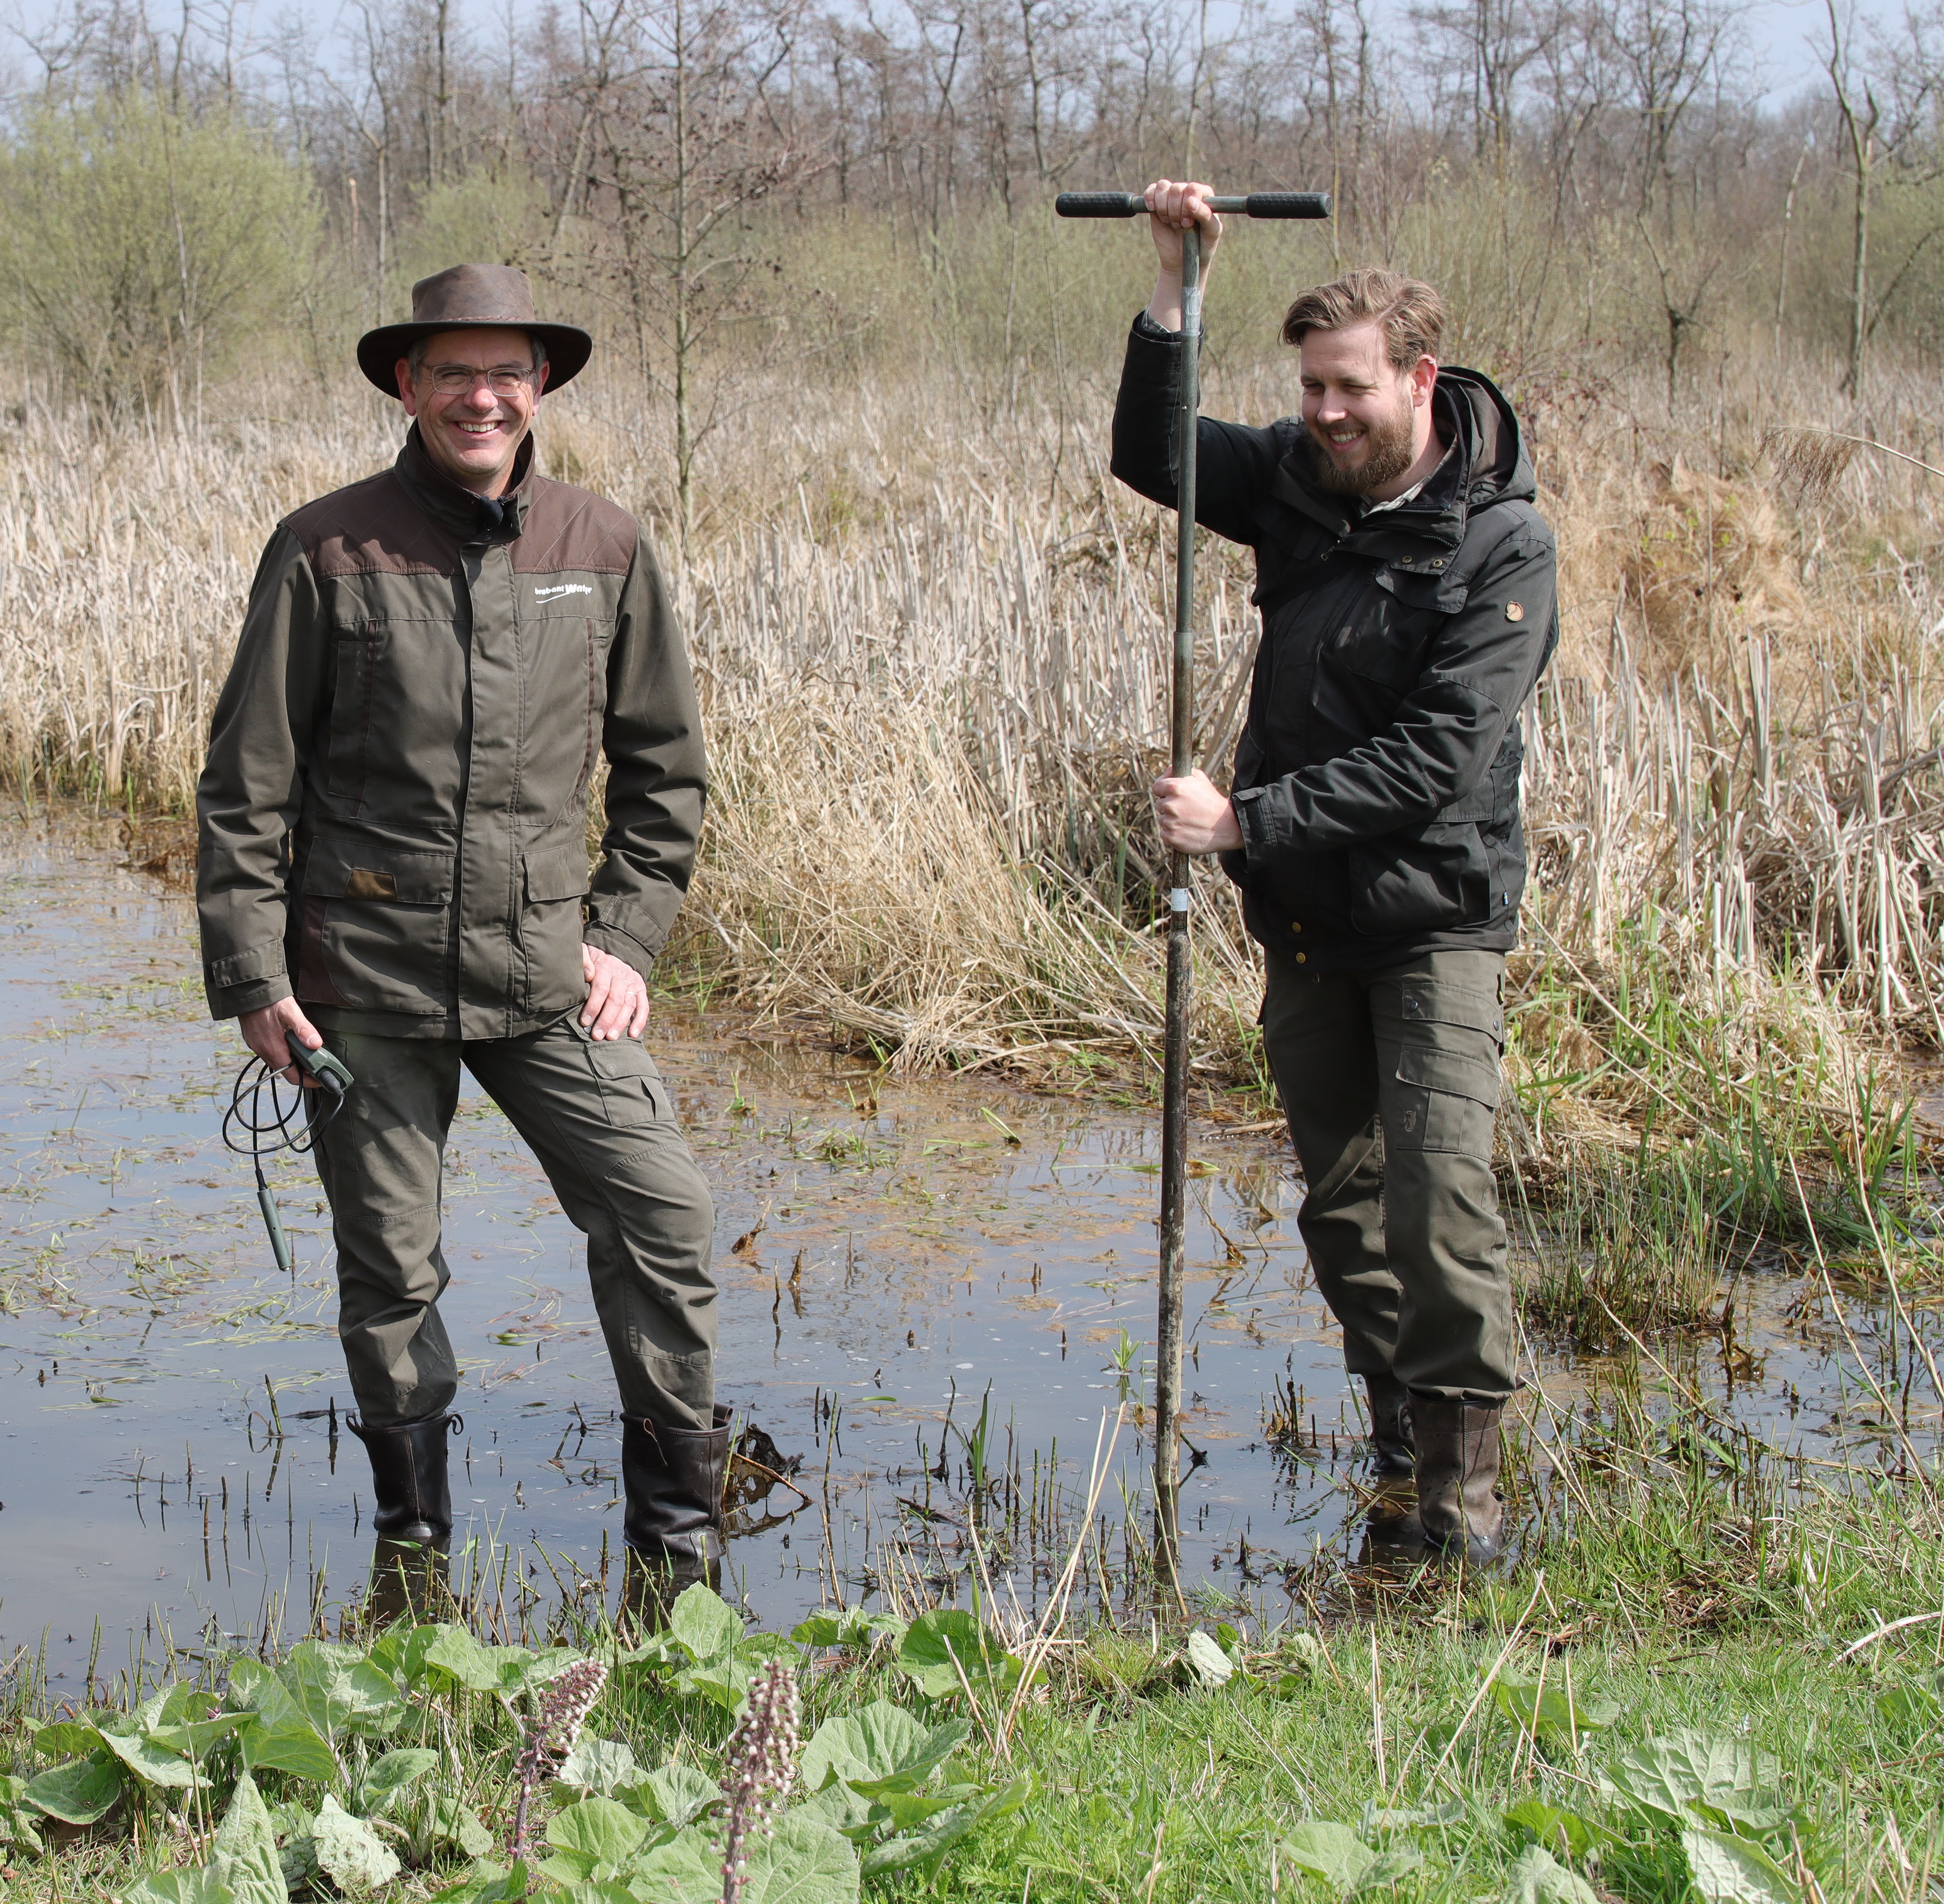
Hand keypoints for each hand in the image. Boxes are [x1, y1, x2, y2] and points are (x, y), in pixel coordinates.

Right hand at [239, 997, 324, 1084]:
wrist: (247, 990)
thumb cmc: (270, 1001)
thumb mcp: (290, 1011)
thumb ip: (303, 1029)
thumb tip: (316, 1044)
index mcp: (273, 1048)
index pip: (292, 1076)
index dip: (308, 1080)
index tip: (321, 1079)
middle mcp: (263, 1050)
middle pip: (286, 1071)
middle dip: (303, 1072)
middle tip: (319, 1067)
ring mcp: (257, 1046)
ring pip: (278, 1062)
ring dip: (292, 1062)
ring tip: (308, 1056)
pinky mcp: (254, 1040)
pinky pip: (270, 1053)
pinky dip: (283, 1054)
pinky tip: (291, 1045)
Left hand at [581, 943, 649, 1039]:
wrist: (614, 952)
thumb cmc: (592, 959)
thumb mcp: (584, 953)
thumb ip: (583, 960)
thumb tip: (588, 974)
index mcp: (605, 967)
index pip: (601, 988)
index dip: (593, 1006)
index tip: (585, 1022)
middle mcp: (621, 975)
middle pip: (615, 999)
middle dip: (606, 1019)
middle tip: (596, 1036)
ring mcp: (633, 983)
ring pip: (629, 1004)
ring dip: (620, 1023)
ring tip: (611, 1038)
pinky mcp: (641, 989)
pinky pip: (643, 1006)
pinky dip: (640, 1021)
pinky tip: (632, 1034)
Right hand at [1143, 178, 1222, 324]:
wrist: (1182, 266)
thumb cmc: (1201, 252)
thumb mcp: (1211, 236)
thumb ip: (1208, 217)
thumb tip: (1195, 202)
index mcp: (1206, 199)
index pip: (1197, 188)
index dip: (1192, 203)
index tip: (1190, 221)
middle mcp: (1189, 196)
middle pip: (1179, 188)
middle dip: (1178, 210)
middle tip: (1183, 227)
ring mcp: (1172, 199)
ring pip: (1165, 188)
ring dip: (1166, 208)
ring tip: (1172, 224)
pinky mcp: (1157, 205)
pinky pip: (1152, 191)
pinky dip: (1151, 199)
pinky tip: (1156, 212)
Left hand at [1152, 769, 1242, 854]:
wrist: (1226, 826)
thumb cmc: (1212, 800)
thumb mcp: (1199, 777)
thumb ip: (1177, 772)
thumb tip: (1165, 773)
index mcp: (1175, 787)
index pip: (1157, 788)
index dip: (1164, 791)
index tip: (1170, 795)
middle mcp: (1170, 804)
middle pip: (1160, 805)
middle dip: (1170, 806)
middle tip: (1186, 809)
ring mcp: (1170, 822)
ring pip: (1162, 820)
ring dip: (1171, 820)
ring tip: (1189, 820)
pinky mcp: (1172, 838)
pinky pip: (1164, 834)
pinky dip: (1173, 833)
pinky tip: (1186, 830)